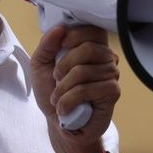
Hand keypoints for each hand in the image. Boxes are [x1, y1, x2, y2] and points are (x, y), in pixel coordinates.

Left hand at [30, 25, 120, 152]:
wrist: (59, 124)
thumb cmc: (52, 92)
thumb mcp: (40, 65)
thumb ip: (47, 45)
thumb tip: (60, 28)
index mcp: (91, 46)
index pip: (92, 28)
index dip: (75, 34)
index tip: (61, 46)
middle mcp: (106, 58)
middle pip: (88, 48)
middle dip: (63, 65)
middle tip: (56, 78)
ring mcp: (112, 75)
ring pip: (84, 71)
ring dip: (62, 87)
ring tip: (58, 97)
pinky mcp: (112, 93)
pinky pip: (87, 89)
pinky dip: (69, 100)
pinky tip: (64, 108)